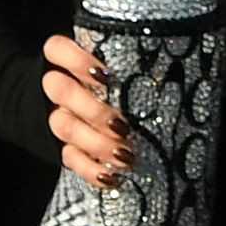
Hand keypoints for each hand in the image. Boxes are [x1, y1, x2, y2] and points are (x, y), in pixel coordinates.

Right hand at [40, 32, 135, 188]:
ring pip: (63, 126)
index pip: (57, 48)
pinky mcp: (63, 146)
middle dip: (92, 110)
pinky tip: (111, 176)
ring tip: (125, 155)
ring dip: (95, 142)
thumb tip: (169, 62)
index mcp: (68, 61)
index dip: (76, 60)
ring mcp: (58, 116)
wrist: (92, 114)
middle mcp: (59, 87)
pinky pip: (69, 158)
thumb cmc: (121, 82)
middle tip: (122, 126)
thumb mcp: (122, 68)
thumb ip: (131, 63)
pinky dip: (90, 169)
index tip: (107, 77)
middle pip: (60, 90)